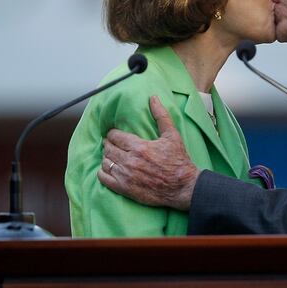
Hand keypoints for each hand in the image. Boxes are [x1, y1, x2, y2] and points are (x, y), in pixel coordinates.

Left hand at [98, 96, 199, 210]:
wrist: (183, 187)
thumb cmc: (179, 161)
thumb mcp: (172, 136)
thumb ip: (161, 116)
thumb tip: (153, 98)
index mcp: (139, 147)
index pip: (114, 136)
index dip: (113, 133)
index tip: (115, 134)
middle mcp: (130, 161)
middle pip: (108, 148)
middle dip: (108, 144)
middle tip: (112, 144)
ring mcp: (126, 176)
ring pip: (105, 162)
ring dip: (106, 157)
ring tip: (112, 156)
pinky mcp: (125, 189)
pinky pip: (104, 178)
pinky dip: (103, 172)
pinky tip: (108, 169)